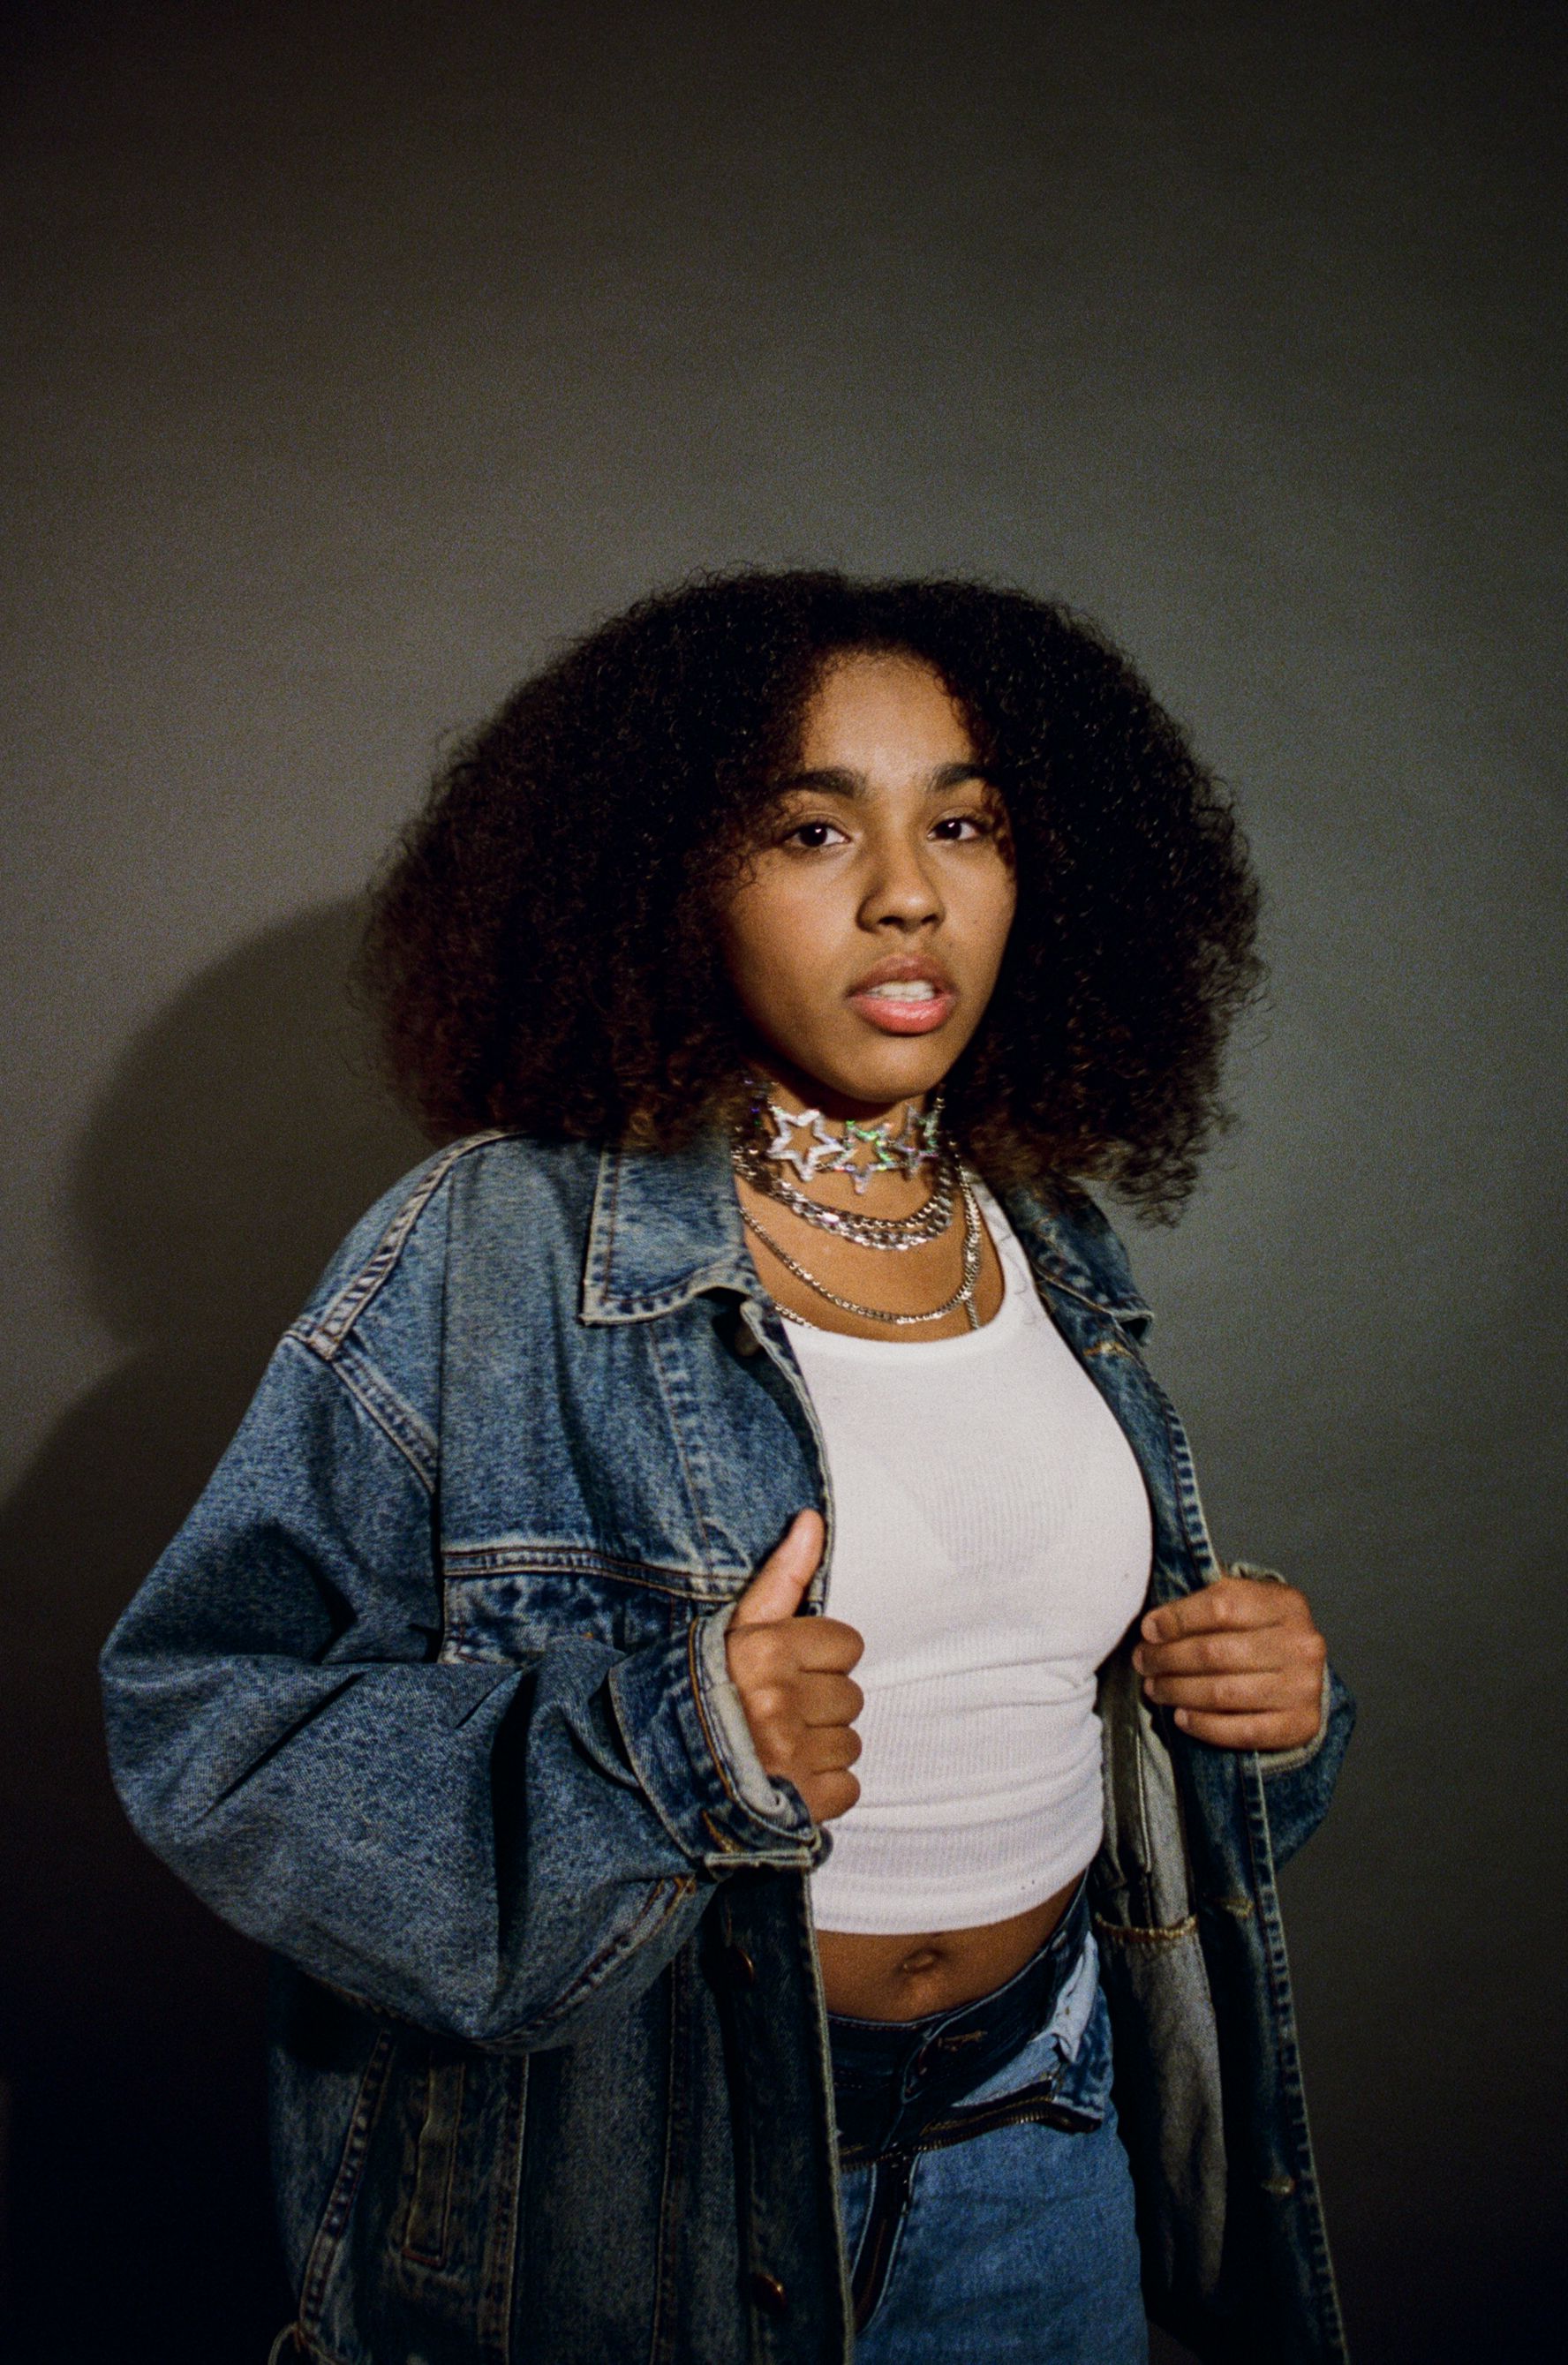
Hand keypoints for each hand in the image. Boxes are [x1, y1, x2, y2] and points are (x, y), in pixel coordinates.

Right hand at [726, 1510, 864, 1821]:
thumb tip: (812, 1519)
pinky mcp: (800, 1803)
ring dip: (821, 1749)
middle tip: (775, 1715)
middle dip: (819, 1705)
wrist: (657, 1776)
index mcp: (765, 1651)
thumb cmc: (704, 1692)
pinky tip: (788, 1781)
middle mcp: (778, 1701)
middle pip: (851, 1696)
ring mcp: (790, 1755)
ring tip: (777, 1748)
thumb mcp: (737, 1628)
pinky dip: (824, 1790)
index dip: (820, 1659)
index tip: (786, 1672)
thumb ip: (782, 1575)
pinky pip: (849, 1787)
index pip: (848, 1644)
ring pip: (851, 1742)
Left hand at [1133, 1572, 1326, 1750]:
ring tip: (1154, 1688)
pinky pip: (1242, 1731)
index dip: (1177, 1618)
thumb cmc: (1258, 1632)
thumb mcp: (1243, 1603)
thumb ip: (1203, 1605)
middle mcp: (1302, 1644)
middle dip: (1168, 1659)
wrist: (1302, 1673)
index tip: (1148, 1630)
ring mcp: (1305, 1687)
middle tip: (1144, 1662)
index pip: (1221, 1606)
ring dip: (1177, 1691)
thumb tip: (1153, 1627)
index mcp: (1286, 1604)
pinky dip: (1204, 1726)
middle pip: (1216, 1653)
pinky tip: (1181, 1717)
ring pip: (1222, 1692)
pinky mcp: (1301, 1724)